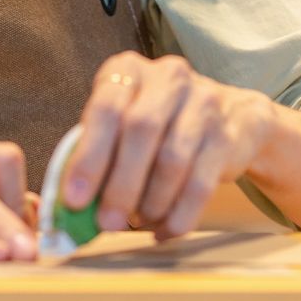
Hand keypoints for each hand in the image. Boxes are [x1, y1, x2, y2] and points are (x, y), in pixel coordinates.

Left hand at [61, 52, 278, 239]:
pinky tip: (164, 230)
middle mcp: (169, 77)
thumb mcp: (121, 121)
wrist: (228, 113)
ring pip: (173, 161)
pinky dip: (179, 216)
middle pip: (142, 131)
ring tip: (138, 223)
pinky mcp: (228, 135)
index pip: (106, 109)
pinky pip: (201, 185)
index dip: (89, 157)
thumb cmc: (156, 122)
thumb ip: (96, 153)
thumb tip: (72, 208)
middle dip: (121, 185)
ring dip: (151, 202)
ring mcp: (204, 102)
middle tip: (107, 222)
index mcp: (129, 70)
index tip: (75, 200)